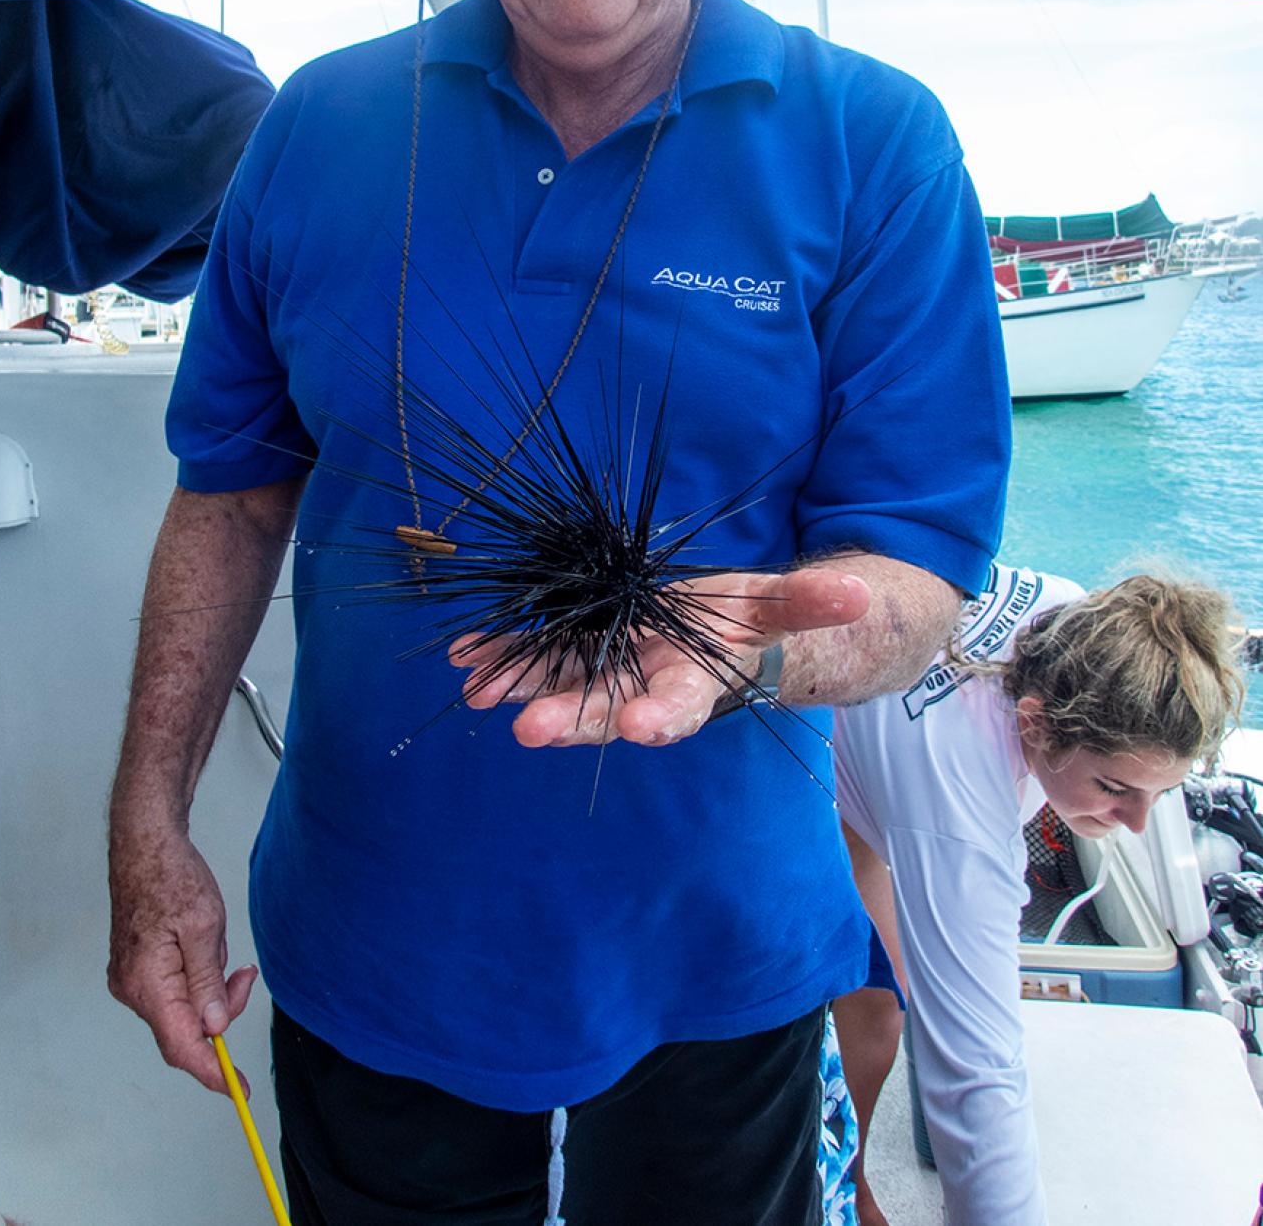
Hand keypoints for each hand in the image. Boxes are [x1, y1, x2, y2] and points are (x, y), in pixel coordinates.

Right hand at [108, 826, 256, 1094]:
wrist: (145, 845)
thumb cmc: (174, 878)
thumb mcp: (205, 926)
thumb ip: (208, 981)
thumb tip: (215, 1028)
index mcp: (148, 985)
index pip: (182, 1047)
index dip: (213, 1073)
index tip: (240, 1090)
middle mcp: (132, 990)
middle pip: (185, 1029)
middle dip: (221, 1012)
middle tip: (246, 976)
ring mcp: (130, 980)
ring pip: (181, 1008)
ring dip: (210, 988)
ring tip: (219, 943)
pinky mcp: (136, 969)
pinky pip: (173, 990)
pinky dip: (196, 979)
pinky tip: (204, 945)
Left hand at [451, 563, 869, 746]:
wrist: (710, 639)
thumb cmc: (747, 625)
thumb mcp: (782, 608)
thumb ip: (815, 603)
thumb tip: (861, 597)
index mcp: (694, 685)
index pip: (681, 708)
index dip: (662, 717)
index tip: (645, 729)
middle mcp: (643, 688)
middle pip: (605, 709)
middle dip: (568, 718)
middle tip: (530, 729)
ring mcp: (604, 673)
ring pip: (559, 685)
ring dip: (519, 688)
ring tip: (479, 690)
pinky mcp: (574, 652)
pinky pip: (534, 657)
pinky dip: (502, 656)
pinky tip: (466, 657)